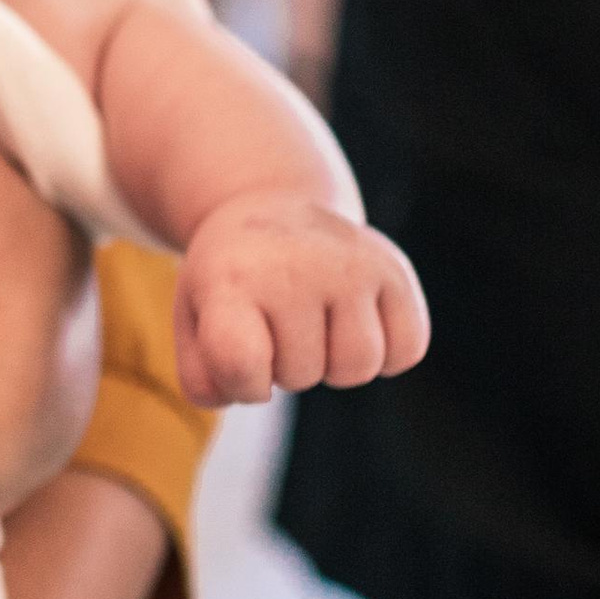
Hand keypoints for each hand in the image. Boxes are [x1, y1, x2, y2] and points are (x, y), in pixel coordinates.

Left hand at [174, 190, 427, 402]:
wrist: (270, 206)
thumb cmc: (230, 280)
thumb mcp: (193, 319)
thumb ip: (204, 377)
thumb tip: (251, 392)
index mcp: (230, 278)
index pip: (242, 366)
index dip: (244, 384)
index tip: (242, 361)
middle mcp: (294, 265)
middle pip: (301, 375)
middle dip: (286, 367)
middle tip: (276, 322)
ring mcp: (349, 264)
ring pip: (358, 368)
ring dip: (334, 366)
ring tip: (314, 326)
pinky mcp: (393, 270)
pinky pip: (406, 351)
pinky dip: (385, 354)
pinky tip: (354, 322)